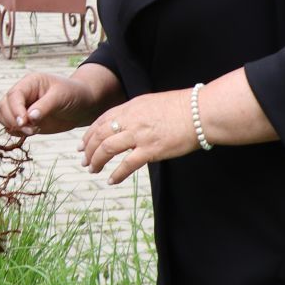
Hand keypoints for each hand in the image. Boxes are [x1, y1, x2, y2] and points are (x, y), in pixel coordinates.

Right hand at [0, 71, 102, 136]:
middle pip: (3, 106)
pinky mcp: (24, 120)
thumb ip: (45, 106)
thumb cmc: (73, 95)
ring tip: (33, 131)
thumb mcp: (60, 97)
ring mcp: (22, 108)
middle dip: (13, 120)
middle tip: (31, 130)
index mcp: (29, 83)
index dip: (15, 110)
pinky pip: (10, 127)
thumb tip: (29, 117)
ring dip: (13, 127)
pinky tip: (32, 132)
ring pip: (2, 117)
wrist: (82, 106)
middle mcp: (22, 94)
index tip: (23, 123)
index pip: (13, 95)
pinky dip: (16, 132)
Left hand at [81, 90, 200, 184]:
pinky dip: (117, 174)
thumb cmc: (183, 107)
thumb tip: (128, 125)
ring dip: (97, 161)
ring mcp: (140, 135)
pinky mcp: (151, 150)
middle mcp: (131, 120)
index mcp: (131, 107)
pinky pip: (127, 165)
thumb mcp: (152, 103)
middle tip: (84, 160)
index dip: (89, 134)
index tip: (83, 144)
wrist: (200, 112)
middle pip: (100, 135)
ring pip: (107, 149)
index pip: (102, 120)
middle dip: (88, 149)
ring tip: (93, 170)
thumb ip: (137, 113)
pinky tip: (112, 180)